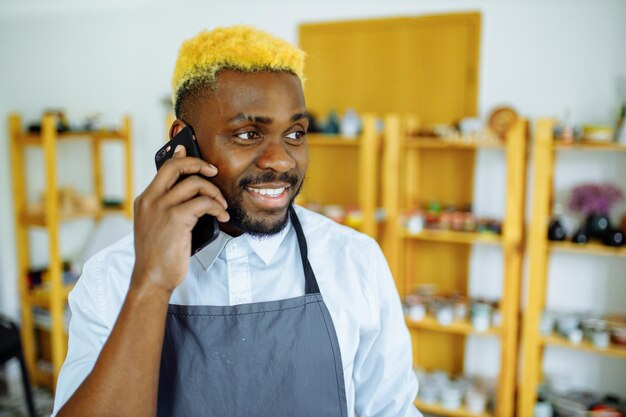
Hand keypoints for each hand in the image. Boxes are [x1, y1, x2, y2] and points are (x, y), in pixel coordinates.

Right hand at [131, 145, 228, 293]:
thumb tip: (187, 190)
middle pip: (176, 166)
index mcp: (145, 200)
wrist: (152, 278)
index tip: (191, 152)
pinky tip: (222, 216)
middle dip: (199, 164)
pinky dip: (218, 208)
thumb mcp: (158, 226)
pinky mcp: (176, 218)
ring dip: (214, 192)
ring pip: (195, 183)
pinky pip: (204, 203)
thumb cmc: (159, 255)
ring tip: (221, 206)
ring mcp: (161, 208)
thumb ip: (168, 206)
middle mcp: (150, 200)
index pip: (164, 168)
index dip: (181, 157)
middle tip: (213, 172)